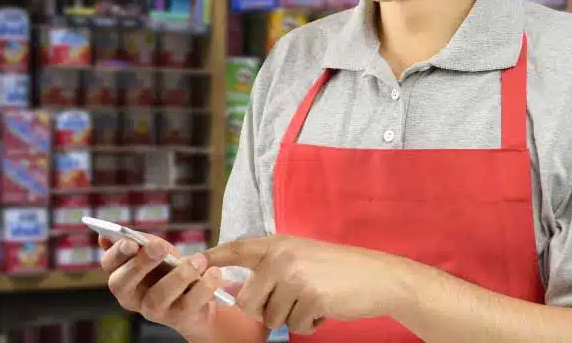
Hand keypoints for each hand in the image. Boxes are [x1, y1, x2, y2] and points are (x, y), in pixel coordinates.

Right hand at [98, 235, 228, 341]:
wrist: (198, 293)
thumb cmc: (169, 266)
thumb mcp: (155, 251)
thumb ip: (138, 242)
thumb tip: (104, 237)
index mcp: (121, 274)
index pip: (108, 264)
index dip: (116, 253)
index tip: (131, 242)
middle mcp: (130, 296)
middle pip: (124, 283)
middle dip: (141, 264)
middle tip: (161, 248)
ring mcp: (152, 310)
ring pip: (157, 297)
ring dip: (179, 276)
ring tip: (199, 260)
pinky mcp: (176, 318)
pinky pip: (187, 304)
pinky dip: (203, 287)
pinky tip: (214, 273)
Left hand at [203, 235, 411, 333]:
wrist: (379, 277)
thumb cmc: (340, 271)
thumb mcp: (302, 256)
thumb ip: (273, 266)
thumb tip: (238, 290)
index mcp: (278, 244)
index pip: (236, 249)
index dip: (213, 257)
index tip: (191, 263)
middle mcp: (281, 257)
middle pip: (246, 300)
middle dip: (265, 311)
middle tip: (293, 302)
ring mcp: (294, 276)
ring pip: (271, 317)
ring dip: (292, 318)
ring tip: (314, 301)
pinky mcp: (308, 296)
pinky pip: (294, 326)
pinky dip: (309, 324)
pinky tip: (325, 308)